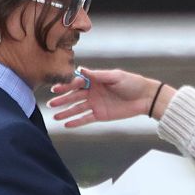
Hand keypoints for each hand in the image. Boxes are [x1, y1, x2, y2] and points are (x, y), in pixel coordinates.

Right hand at [46, 68, 174, 126]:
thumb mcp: (115, 77)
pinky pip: (86, 119)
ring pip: (77, 108)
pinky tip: (66, 124)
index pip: (76, 83)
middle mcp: (92, 92)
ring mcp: (95, 104)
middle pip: (73, 96)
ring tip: (54, 116)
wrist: (145, 98)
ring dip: (66, 112)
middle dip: (62, 100)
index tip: (55, 88)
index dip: (65, 86)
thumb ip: (98, 75)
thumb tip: (81, 70)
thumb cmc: (131, 83)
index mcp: (94, 80)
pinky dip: (76, 122)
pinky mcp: (100, 115)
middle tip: (50, 104)